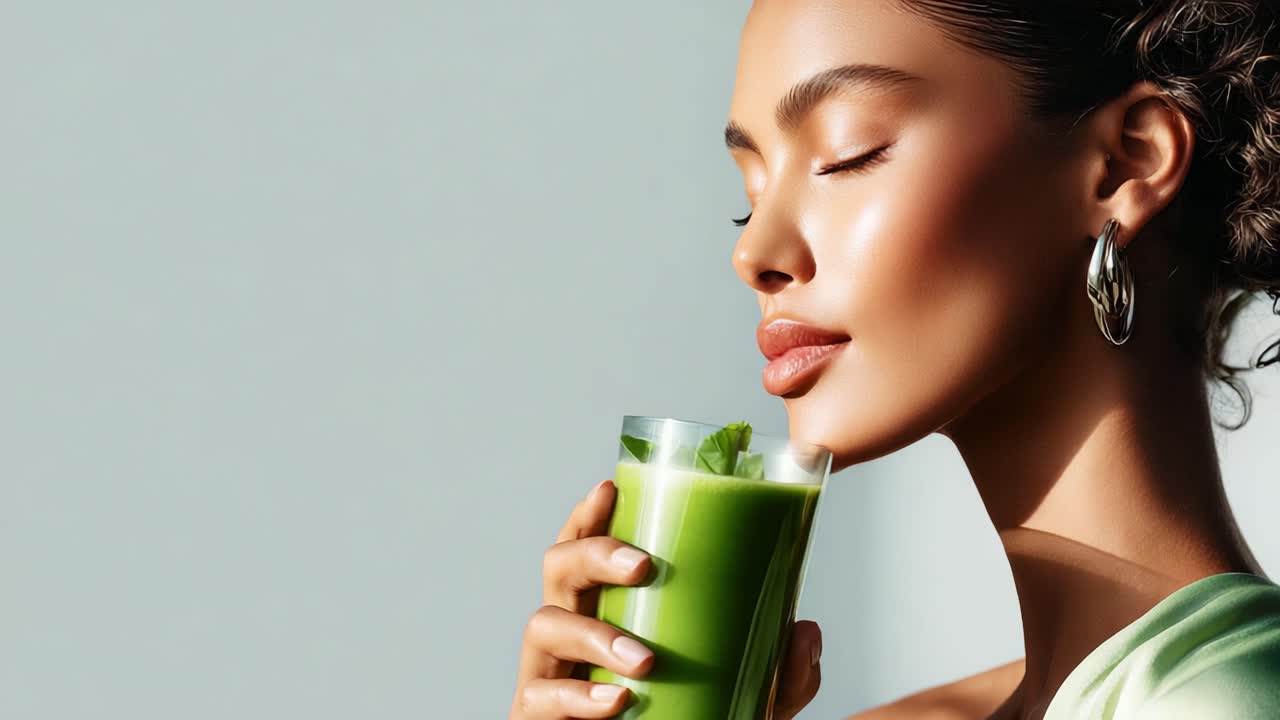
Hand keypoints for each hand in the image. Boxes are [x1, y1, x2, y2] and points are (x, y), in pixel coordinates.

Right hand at [509, 479, 822, 718]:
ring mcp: (546, 671)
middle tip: (643, 566)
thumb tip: (807, 631)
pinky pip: (540, 697)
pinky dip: (577, 697)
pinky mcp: (535, 713)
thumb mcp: (747, 697)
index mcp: (604, 604)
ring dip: (594, 635)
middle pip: (558, 566)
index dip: (591, 513)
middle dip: (594, 554)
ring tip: (643, 660)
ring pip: (544, 625)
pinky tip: (615, 701)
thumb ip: (781, 673)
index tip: (612, 487)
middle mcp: (569, 626)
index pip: (585, 544)